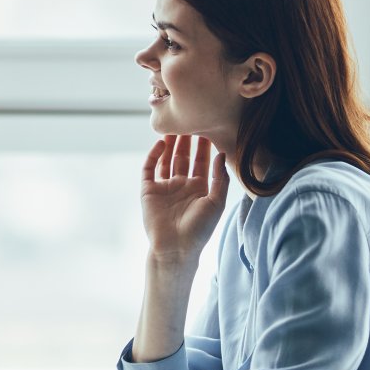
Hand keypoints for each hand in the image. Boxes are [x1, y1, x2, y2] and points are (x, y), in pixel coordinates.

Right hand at [141, 135, 228, 265]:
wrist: (175, 247)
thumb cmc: (199, 229)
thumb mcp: (216, 203)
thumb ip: (220, 178)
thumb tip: (221, 154)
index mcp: (199, 189)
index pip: (202, 162)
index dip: (204, 147)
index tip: (207, 128)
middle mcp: (181, 186)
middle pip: (183, 158)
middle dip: (186, 141)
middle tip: (189, 122)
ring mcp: (164, 187)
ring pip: (166, 160)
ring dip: (169, 145)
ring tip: (173, 128)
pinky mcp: (148, 190)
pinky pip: (149, 169)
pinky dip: (153, 156)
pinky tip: (160, 145)